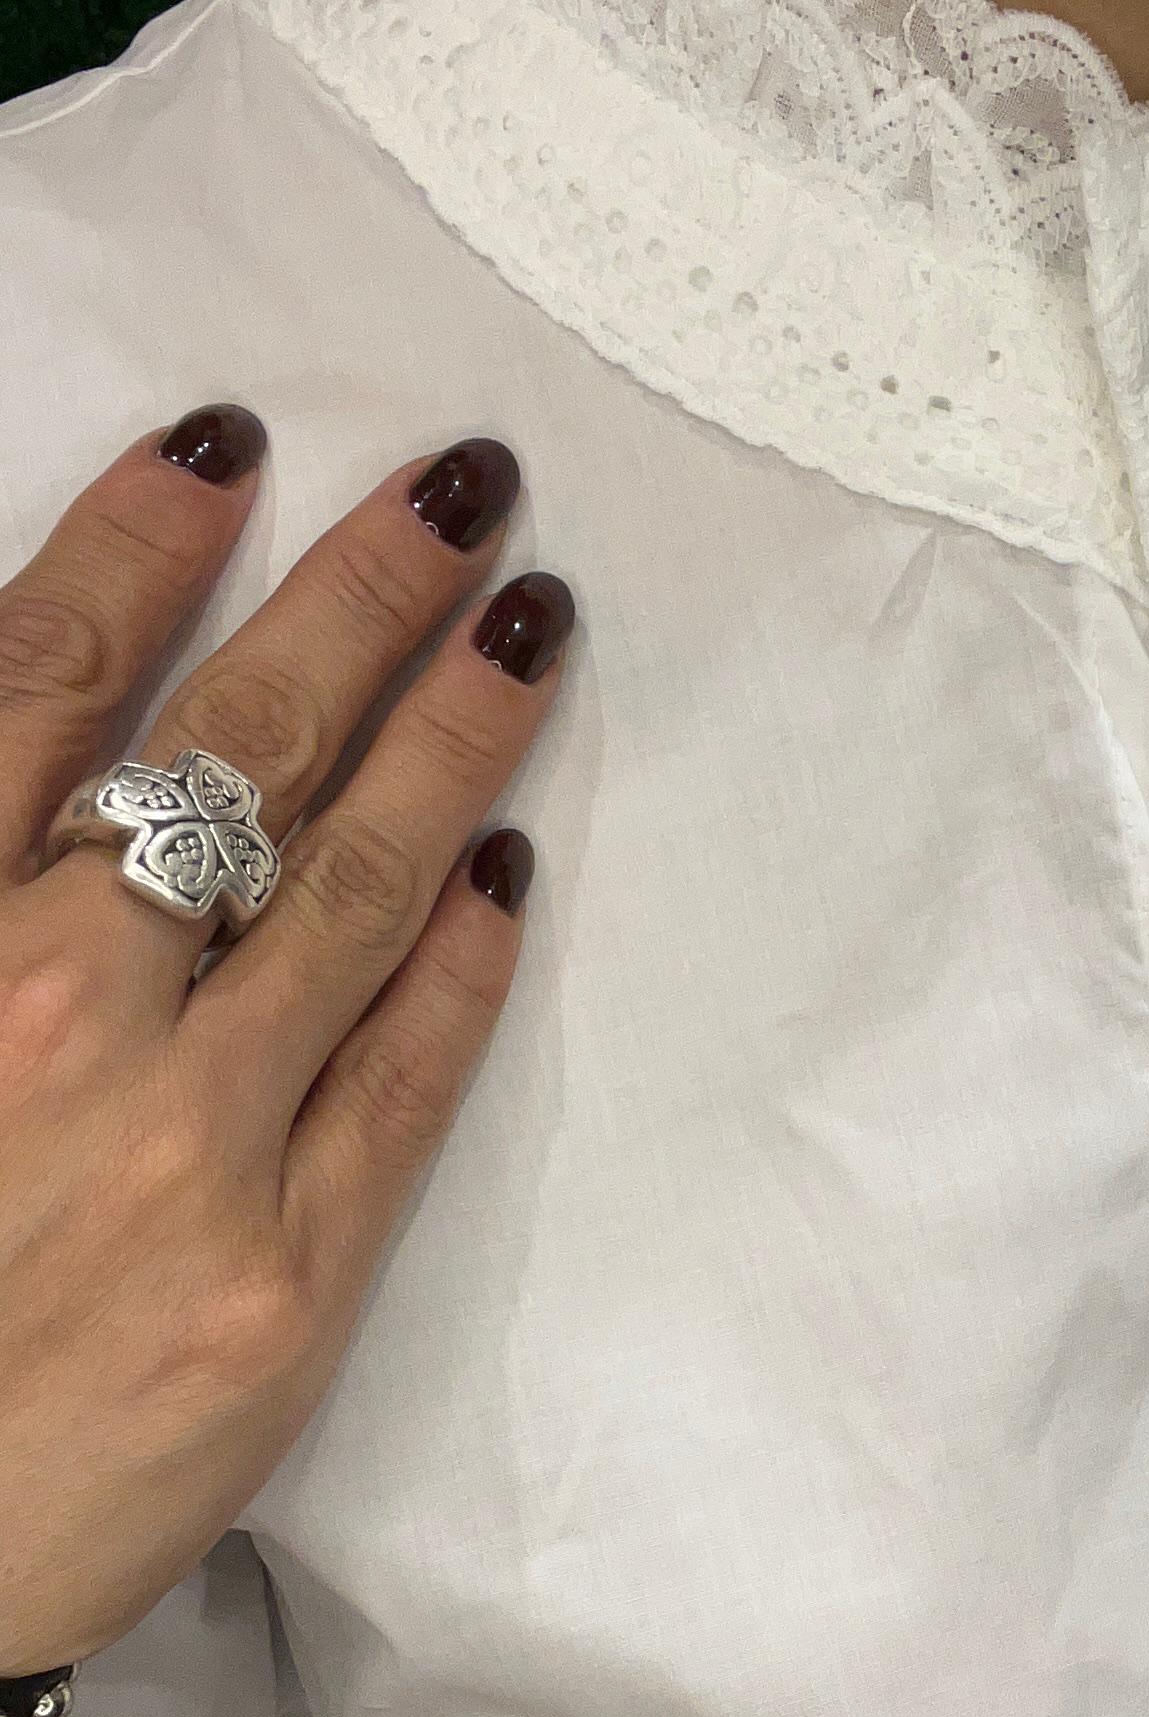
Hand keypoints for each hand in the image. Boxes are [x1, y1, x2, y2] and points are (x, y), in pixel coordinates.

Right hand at [0, 409, 572, 1672]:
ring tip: (531, 622)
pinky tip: (516, 858)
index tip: (236, 441)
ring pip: (354, 885)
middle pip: (235, 752)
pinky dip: (470, 956)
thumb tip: (58, 765)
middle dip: (359, 597)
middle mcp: (55, 1014)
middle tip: (467, 486)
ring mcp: (190, 1146)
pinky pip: (409, 1076)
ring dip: (456, 732)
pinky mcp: (290, 1275)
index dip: (142, 542)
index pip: (40, 679)